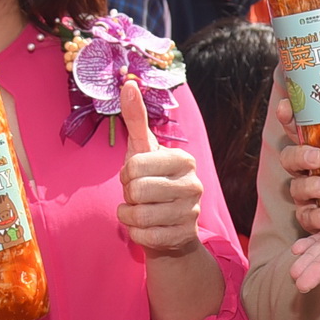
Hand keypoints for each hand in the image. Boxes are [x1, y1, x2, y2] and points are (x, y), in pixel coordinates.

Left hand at [116, 87, 203, 254]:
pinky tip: (147, 228)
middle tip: (139, 196)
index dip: (126, 174)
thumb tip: (127, 83)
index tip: (135, 176)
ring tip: (142, 211)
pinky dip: (137, 234)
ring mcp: (191, 212)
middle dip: (128, 196)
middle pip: (136, 191)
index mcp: (183, 160)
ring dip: (130, 216)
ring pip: (138, 216)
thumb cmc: (152, 181)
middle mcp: (193, 184)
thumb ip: (135, 118)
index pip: (134, 166)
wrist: (170, 227)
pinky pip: (144, 236)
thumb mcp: (143, 149)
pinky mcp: (184, 237)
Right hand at [275, 95, 319, 235]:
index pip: (298, 128)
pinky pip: (306, 219)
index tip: (286, 107)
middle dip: (298, 154)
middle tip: (317, 155)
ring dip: (309, 186)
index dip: (287, 117)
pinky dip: (315, 217)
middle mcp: (311, 170)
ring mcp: (311, 195)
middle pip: (289, 158)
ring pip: (295, 188)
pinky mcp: (316, 220)